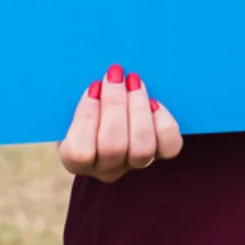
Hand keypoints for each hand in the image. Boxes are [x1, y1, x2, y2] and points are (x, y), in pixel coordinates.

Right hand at [58, 65, 183, 181]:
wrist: (113, 112)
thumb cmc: (90, 104)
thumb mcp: (75, 102)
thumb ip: (83, 96)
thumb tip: (93, 79)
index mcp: (76, 161)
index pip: (80, 152)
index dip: (87, 118)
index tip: (93, 86)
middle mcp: (106, 169)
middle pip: (113, 147)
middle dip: (115, 104)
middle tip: (116, 74)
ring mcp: (134, 164)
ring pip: (142, 148)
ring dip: (138, 109)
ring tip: (134, 81)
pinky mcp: (159, 155)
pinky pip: (168, 146)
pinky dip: (163, 121)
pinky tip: (154, 101)